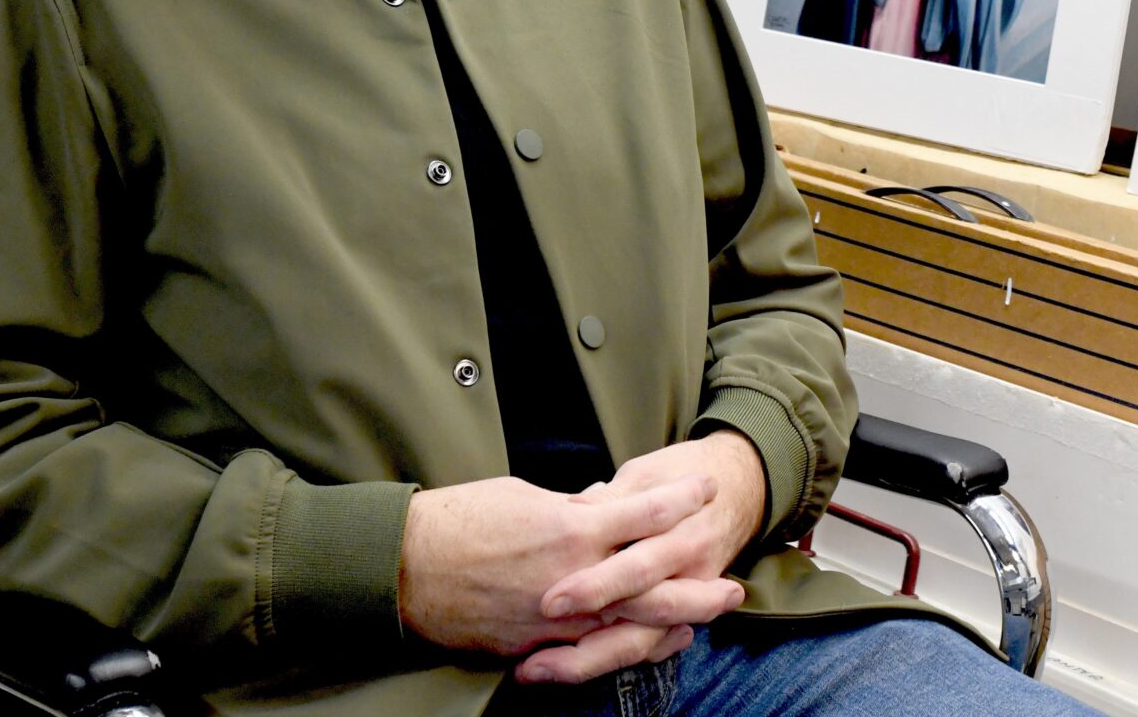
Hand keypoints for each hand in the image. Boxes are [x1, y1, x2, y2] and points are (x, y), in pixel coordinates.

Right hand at [398, 472, 727, 662]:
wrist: (404, 566)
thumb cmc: (459, 520)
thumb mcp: (522, 497)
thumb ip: (569, 508)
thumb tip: (599, 506)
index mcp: (569, 527)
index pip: (641, 512)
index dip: (678, 500)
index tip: (705, 486)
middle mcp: (572, 577)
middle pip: (652, 583)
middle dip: (697, 585)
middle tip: (733, 585)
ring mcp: (556, 617)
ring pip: (628, 626)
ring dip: (672, 624)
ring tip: (703, 621)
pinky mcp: (535, 644)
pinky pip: (590, 652)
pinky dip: (624, 649)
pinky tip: (649, 646)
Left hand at [523, 432, 765, 683]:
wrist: (743, 486)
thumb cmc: (682, 474)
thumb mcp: (648, 473)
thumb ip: (612, 496)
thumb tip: (572, 507)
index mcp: (681, 535)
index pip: (638, 568)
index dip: (596, 587)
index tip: (550, 602)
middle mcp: (688, 576)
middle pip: (637, 618)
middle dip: (586, 642)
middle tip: (535, 656)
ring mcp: (684, 601)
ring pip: (640, 644)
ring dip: (587, 662)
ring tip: (536, 671)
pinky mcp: (676, 614)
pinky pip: (643, 648)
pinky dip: (606, 661)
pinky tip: (561, 670)